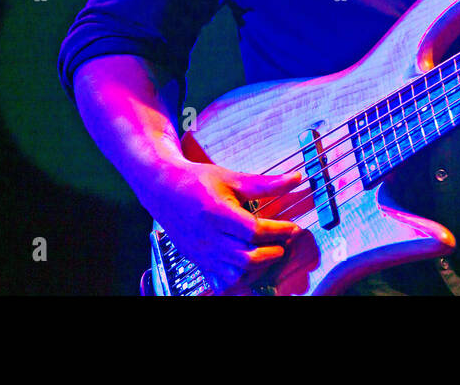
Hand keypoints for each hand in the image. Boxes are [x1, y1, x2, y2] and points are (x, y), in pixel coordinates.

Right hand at [143, 161, 308, 294]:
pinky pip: (220, 281)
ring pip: (236, 273)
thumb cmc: (197, 181)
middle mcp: (208, 237)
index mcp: (217, 213)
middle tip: (283, 243)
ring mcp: (202, 252)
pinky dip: (239, 280)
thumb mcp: (232, 178)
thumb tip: (295, 179)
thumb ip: (265, 184)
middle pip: (247, 257)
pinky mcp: (198, 261)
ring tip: (269, 253)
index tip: (292, 227)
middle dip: (273, 253)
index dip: (278, 231)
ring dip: (258, 268)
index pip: (254, 230)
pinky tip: (249, 267)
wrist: (164, 189)